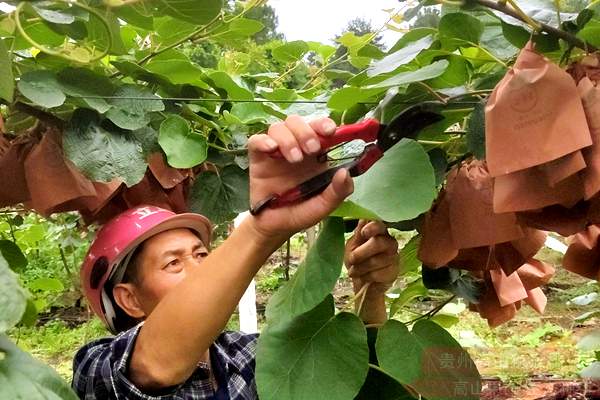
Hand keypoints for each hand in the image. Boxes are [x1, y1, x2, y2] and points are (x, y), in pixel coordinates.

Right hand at [247, 116, 353, 239]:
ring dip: (288, 138)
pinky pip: (256, 141)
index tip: (330, 131)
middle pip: (297, 122)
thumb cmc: (300, 213)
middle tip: (312, 150)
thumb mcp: (324, 206)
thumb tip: (345, 173)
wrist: (275, 227)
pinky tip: (271, 150)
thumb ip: (338, 192)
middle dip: (306, 131)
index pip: (319, 129)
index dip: (324, 124)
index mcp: (315, 155)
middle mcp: (296, 148)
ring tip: (294, 158)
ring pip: (278, 127)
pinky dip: (263, 141)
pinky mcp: (258, 158)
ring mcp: (276, 152)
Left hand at [345, 220, 399, 297]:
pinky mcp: (394, 272)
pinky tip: (363, 277)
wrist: (361, 282)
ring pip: (376, 260)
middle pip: (378, 243)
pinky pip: (378, 274)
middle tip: (351, 259)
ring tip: (354, 271)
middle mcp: (390, 242)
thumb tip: (363, 219)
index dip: (372, 227)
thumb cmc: (357, 261)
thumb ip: (358, 234)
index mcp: (379, 232)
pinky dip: (366, 277)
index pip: (380, 225)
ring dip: (360, 268)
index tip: (363, 233)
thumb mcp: (353, 246)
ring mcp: (394, 257)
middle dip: (360, 253)